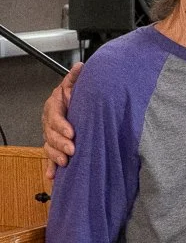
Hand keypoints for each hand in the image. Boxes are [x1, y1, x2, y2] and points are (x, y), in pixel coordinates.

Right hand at [43, 62, 82, 178]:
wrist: (76, 106)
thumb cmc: (76, 97)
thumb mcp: (75, 86)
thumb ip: (76, 78)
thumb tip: (80, 67)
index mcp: (54, 106)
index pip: (54, 116)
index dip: (61, 125)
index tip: (72, 133)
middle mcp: (50, 121)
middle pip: (50, 134)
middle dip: (60, 143)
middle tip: (72, 149)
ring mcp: (50, 135)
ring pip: (48, 146)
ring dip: (55, 156)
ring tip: (65, 162)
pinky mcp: (54, 146)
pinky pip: (50, 158)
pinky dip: (51, 167)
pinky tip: (52, 176)